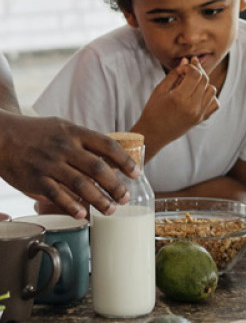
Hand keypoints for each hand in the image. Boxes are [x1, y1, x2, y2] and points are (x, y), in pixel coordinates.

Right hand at [0, 112, 138, 218]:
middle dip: (115, 184)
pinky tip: (83, 214)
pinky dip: (72, 206)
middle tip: (126, 197)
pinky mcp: (36, 179)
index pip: (107, 145)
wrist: (3, 136)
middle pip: (97, 167)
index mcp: (75, 133)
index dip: (124, 160)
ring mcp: (51, 164)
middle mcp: (65, 147)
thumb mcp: (64, 128)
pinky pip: (57, 195)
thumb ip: (85, 141)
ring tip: (111, 210)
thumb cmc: (37, 133)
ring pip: (80, 184)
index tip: (136, 173)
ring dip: (98, 199)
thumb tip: (109, 156)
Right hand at [133, 57, 218, 158]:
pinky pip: (215, 103)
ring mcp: (199, 114)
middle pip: (205, 80)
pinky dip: (210, 96)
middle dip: (198, 70)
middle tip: (189, 69)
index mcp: (180, 98)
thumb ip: (175, 73)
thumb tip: (186, 60)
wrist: (153, 134)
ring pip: (212, 90)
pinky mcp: (201, 119)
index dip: (190, 66)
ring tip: (192, 83)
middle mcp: (192, 107)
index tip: (182, 68)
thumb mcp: (160, 89)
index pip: (195, 74)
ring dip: (204, 83)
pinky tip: (199, 94)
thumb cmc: (153, 110)